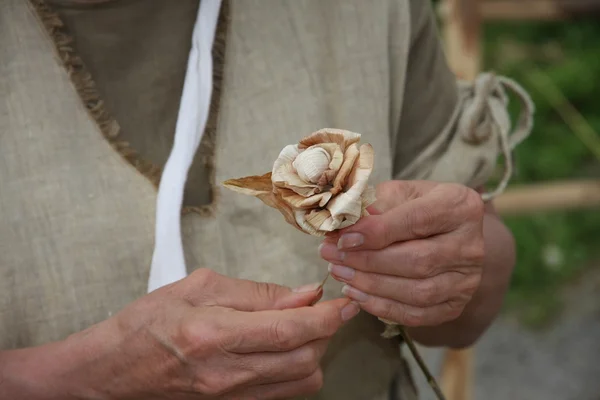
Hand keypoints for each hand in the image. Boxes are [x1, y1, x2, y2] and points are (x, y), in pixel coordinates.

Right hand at [2, 269, 358, 399]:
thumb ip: (257, 292)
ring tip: (304, 326)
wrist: (115, 371)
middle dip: (326, 331)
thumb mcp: (199, 287)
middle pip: (305, 358)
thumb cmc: (149, 323)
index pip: (290, 330)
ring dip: (315, 351)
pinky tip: (288, 349)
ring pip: (302, 381)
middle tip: (324, 307)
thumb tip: (304, 294)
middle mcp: (227, 373)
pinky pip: (285, 393)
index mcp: (214, 335)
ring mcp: (231, 397)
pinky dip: (298, 369)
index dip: (327, 315)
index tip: (344, 300)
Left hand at [319, 180, 484, 326]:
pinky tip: (358, 295)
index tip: (343, 238)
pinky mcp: (456, 305)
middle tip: (332, 257)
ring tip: (340, 274)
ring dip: (371, 286)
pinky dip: (383, 308)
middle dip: (368, 261)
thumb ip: (375, 206)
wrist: (446, 233)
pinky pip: (418, 314)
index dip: (376, 232)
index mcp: (459, 206)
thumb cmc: (417, 206)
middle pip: (417, 261)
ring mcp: (467, 279)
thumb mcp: (398, 194)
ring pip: (418, 291)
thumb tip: (343, 227)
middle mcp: (471, 245)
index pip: (416, 220)